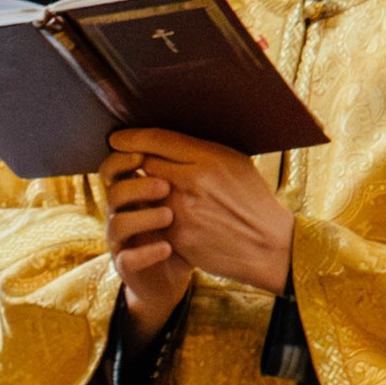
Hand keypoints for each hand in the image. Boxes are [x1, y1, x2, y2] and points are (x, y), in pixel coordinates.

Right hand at [101, 153, 192, 340]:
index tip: (144, 154)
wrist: (175, 273)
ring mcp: (121, 241)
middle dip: (136, 186)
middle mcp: (120, 214)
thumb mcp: (181, 197)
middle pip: (114, 192)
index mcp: (131, 192)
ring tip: (170, 216)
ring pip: (118, 224)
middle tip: (165, 186)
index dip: (123, 159)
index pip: (114, 168)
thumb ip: (177, 172)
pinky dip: (147, 252)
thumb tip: (187, 140)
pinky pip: (128, 258)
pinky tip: (168, 247)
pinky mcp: (128, 267)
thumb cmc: (180, 228)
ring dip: (143, 217)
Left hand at [107, 129, 294, 295]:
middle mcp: (192, 182)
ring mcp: (181, 211)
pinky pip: (150, 220)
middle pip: (144, 164)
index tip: (117, 139)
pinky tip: (161, 217)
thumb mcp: (235, 163)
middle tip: (136, 166)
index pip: (157, 139)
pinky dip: (151, 216)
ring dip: (144, 192)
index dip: (132, 137)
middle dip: (139, 165)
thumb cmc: (252, 201)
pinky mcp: (176, 237)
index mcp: (209, 158)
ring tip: (153, 194)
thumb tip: (165, 141)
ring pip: (143, 193)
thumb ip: (201, 150)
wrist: (268, 247)